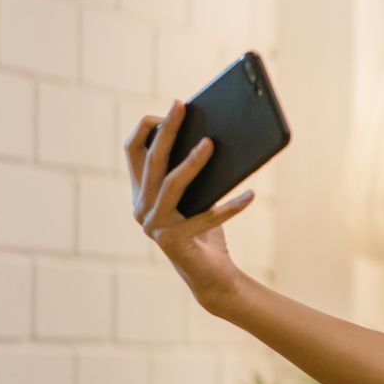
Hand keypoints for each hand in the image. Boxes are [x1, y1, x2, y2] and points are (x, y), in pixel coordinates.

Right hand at [125, 101, 255, 314]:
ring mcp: (154, 225)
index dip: (148, 128)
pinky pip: (206, 218)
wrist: (210, 276)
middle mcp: (141, 207)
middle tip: (181, 107)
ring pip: (171, 184)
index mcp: (142, 192)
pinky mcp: (173, 241)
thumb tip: (212, 136)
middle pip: (152, 160)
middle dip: (167, 131)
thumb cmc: (205, 232)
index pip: (133, 151)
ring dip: (192, 163)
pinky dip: (230, 206)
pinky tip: (250, 195)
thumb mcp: (197, 197)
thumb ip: (194, 173)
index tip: (171, 108)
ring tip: (211, 144)